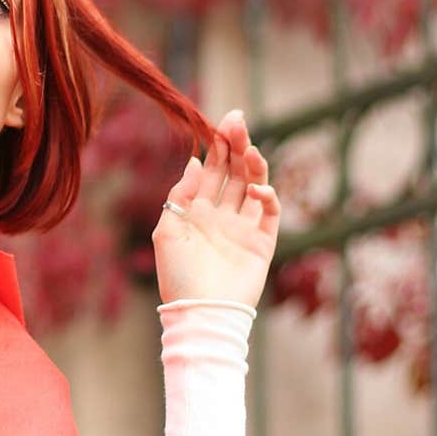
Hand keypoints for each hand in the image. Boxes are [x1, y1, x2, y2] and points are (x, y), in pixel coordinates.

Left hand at [152, 109, 280, 309]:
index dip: (218, 147)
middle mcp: (222, 215)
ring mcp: (243, 228)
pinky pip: (269, 213)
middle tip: (239, 122)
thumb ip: (181, 195)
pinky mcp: (262, 243)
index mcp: (198, 211)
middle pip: (234, 172)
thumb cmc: (178, 277)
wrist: (201, 313)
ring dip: (254, 166)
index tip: (223, 123)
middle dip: (237, 146)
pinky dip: (267, 197)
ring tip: (250, 150)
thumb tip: (194, 162)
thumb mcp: (168, 231)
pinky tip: (256, 190)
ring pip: (253, 186)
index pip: (211, 171)